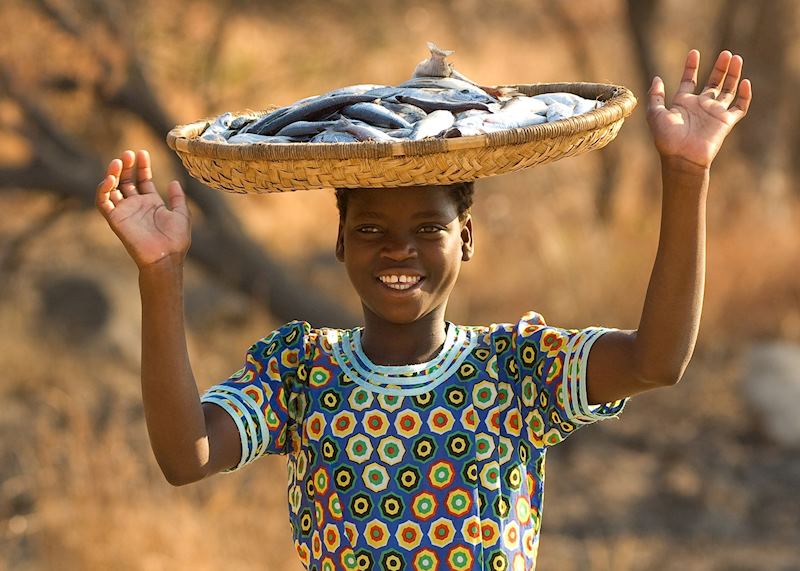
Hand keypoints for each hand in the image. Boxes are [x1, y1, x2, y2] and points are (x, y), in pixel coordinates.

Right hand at [96, 149, 190, 269]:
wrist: (165, 257)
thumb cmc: (176, 240)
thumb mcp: (182, 214)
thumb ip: (178, 198)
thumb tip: (174, 181)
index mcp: (152, 203)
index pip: (143, 180)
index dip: (142, 166)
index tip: (142, 153)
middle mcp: (137, 205)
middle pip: (127, 180)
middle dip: (127, 166)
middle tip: (128, 154)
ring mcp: (125, 211)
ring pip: (113, 188)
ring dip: (113, 174)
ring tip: (118, 162)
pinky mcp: (115, 219)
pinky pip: (103, 202)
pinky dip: (103, 190)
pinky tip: (110, 179)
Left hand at [647, 50, 751, 170]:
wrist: (682, 157)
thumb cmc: (667, 138)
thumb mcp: (655, 114)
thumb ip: (655, 96)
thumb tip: (657, 78)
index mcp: (683, 103)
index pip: (689, 81)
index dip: (691, 67)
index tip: (694, 53)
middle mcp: (700, 106)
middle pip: (713, 82)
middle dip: (719, 68)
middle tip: (725, 53)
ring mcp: (714, 113)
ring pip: (728, 90)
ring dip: (733, 74)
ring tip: (736, 58)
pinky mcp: (726, 122)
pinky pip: (740, 107)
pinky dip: (744, 95)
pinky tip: (744, 82)